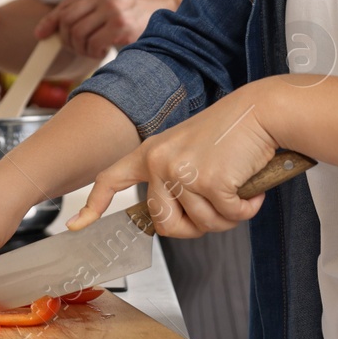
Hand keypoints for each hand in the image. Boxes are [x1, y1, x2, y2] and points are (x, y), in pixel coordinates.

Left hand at [32, 0, 179, 58]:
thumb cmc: (140, 11)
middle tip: (76, 47)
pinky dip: (95, 53)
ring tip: (94, 50)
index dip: (50, 21)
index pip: (66, 4)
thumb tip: (59, 24)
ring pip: (78, 35)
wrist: (172, 15)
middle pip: (67, 21)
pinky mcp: (121, 27)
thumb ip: (91, 6)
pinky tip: (104, 51)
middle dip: (66, 39)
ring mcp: (114, 10)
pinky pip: (93, 45)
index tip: (41, 34)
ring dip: (82, 49)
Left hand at [67, 82, 277, 238]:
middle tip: (218, 206)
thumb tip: (179, 219)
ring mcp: (182, 172)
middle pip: (165, 224)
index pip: (111, 178)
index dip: (93, 205)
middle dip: (195, 227)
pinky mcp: (209, 181)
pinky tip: (250, 187)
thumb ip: (175, 180)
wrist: (261, 111)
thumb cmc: (232, 131)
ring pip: (201, 225)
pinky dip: (246, 208)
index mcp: (151, 153)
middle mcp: (160, 162)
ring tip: (237, 188)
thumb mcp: (190, 151)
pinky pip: (228, 216)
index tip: (76, 225)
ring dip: (227, 215)